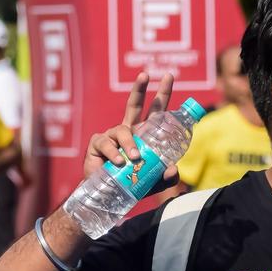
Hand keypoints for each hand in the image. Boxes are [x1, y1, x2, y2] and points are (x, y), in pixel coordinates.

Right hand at [82, 72, 179, 192]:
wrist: (106, 195)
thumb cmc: (130, 183)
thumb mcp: (153, 181)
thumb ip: (166, 177)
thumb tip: (173, 169)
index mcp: (143, 134)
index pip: (155, 111)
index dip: (162, 95)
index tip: (168, 76)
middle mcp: (127, 130)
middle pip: (134, 105)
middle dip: (140, 88)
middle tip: (146, 74)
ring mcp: (111, 136)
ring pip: (122, 131)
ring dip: (130, 144)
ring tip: (134, 158)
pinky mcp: (98, 144)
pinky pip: (107, 144)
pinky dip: (114, 153)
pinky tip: (119, 162)